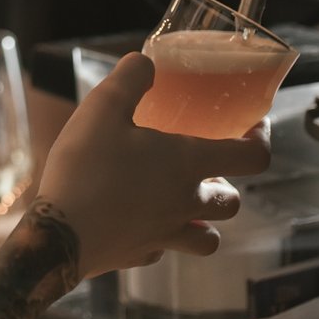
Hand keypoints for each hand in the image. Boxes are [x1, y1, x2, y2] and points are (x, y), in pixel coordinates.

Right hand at [34, 52, 271, 277]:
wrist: (57, 236)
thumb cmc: (85, 169)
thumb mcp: (102, 108)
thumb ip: (130, 79)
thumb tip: (145, 62)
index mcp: (187, 164)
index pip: (252, 158)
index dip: (261, 141)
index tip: (254, 129)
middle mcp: (186, 203)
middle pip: (234, 203)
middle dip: (227, 184)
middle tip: (204, 168)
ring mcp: (166, 235)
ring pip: (209, 238)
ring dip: (204, 221)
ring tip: (183, 204)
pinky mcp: (141, 256)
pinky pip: (165, 250)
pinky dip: (163, 238)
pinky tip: (141, 224)